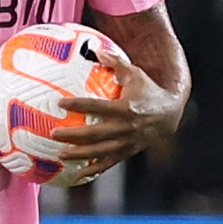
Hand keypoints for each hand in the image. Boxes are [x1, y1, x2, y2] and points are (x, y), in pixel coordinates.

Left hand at [41, 52, 184, 179]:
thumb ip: (116, 63)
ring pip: (100, 151)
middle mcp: (126, 128)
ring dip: (79, 154)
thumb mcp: (135, 74)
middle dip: (74, 134)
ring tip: (60, 155)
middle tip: (53, 132)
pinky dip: (93, 170)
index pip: (97, 106)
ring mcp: (127, 143)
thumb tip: (95, 48)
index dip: (78, 105)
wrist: (170, 114)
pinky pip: (108, 163)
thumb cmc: (147, 90)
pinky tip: (77, 175)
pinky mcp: (127, 153)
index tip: (59, 103)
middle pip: (95, 133)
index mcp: (126, 108)